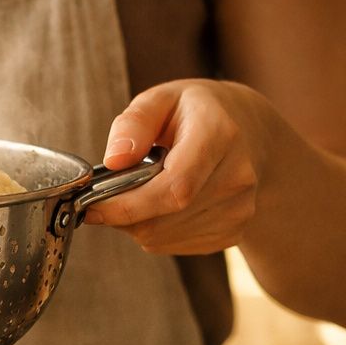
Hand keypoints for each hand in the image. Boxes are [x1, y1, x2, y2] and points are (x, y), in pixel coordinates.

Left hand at [85, 80, 271, 255]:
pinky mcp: (233, 233)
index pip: (174, 188)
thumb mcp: (163, 98)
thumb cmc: (197, 113)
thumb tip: (113, 160)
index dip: (128, 205)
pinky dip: (156, 231)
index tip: (92, 206)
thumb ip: (134, 122)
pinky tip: (164, 204)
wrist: (252, 134)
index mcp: (220, 136)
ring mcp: (239, 210)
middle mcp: (237, 177)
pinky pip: (174, 246)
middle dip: (124, 213)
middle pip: (163, 219)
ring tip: (145, 190)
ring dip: (139, 222)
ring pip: (162, 238)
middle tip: (112, 193)